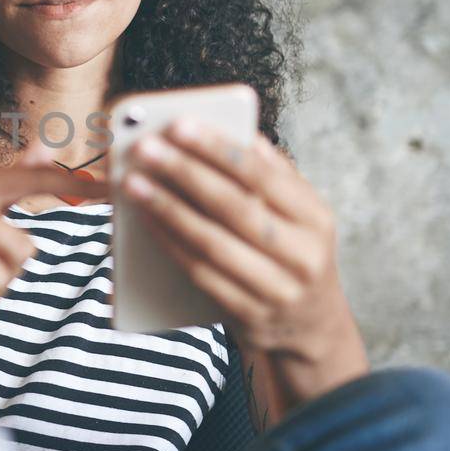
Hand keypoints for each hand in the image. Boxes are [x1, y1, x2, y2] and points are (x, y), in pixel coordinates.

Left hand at [117, 118, 367, 401]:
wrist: (311, 326)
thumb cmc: (293, 253)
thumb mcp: (300, 214)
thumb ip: (274, 174)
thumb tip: (241, 132)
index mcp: (316, 218)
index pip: (262, 174)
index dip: (218, 148)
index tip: (179, 124)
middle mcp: (303, 254)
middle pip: (233, 206)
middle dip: (184, 173)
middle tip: (145, 148)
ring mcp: (276, 289)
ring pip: (211, 242)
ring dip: (167, 209)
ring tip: (134, 182)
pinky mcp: (248, 314)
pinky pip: (200, 273)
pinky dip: (169, 243)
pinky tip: (145, 221)